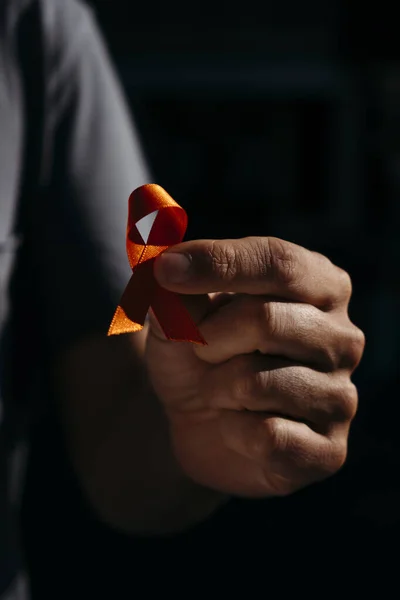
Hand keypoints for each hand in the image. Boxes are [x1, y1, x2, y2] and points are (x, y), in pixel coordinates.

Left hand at [145, 236, 364, 496]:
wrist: (202, 419)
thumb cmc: (201, 351)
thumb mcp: (179, 315)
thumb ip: (176, 292)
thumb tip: (168, 274)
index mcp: (321, 287)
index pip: (279, 262)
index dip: (220, 264)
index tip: (165, 269)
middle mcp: (343, 338)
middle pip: (265, 320)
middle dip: (209, 338)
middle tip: (199, 350)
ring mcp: (340, 397)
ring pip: (257, 383)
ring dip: (216, 388)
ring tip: (220, 391)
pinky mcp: (329, 451)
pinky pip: (268, 437)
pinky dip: (233, 431)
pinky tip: (237, 427)